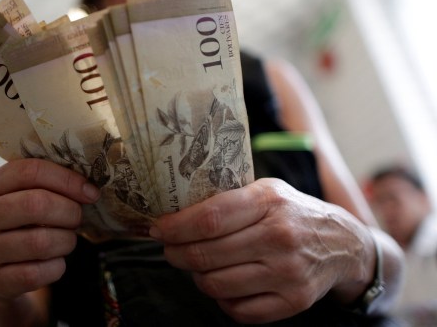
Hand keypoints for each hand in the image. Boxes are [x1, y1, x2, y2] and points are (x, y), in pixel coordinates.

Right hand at [0, 158, 99, 299]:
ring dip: (65, 241)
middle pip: (35, 204)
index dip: (66, 180)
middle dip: (69, 211)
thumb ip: (46, 183)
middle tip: (77, 218)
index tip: (89, 192)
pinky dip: (56, 267)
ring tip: (66, 239)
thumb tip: (88, 188)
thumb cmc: (18, 221)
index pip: (30, 171)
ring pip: (40, 242)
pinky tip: (55, 261)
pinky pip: (37, 273)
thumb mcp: (20, 194)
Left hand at [150, 178, 372, 323]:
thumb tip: (174, 211)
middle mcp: (279, 238)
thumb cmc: (292, 212)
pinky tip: (224, 282)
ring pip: (217, 286)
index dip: (176, 227)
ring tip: (197, 265)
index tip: (157, 229)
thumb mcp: (266, 190)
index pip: (209, 219)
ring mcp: (288, 273)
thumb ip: (227, 198)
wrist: (343, 243)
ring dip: (197, 277)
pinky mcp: (294, 301)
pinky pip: (238, 311)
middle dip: (176, 254)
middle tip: (169, 249)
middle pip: (207, 255)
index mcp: (268, 202)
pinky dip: (223, 299)